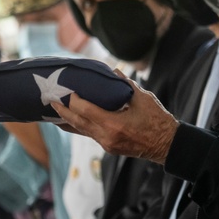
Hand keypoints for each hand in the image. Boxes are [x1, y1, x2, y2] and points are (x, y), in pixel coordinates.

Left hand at [52, 72, 178, 163]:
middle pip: (79, 123)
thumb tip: (113, 71)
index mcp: (115, 124)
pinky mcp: (109, 147)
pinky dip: (79, 126)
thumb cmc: (157, 120)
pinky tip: (72, 121)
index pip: (87, 111)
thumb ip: (125, 84)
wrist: (167, 145)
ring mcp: (107, 144)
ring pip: (82, 131)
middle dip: (63, 112)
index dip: (74, 101)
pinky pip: (89, 135)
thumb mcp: (143, 98)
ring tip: (54, 112)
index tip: (67, 91)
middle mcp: (107, 137)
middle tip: (51, 101)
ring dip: (68, 121)